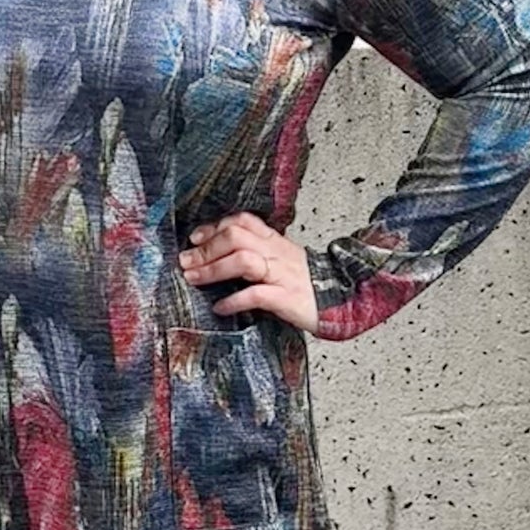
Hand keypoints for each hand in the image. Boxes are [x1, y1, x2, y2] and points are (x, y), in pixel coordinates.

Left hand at [178, 210, 318, 332]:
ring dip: (213, 269)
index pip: (242, 221)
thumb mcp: (281, 261)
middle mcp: (277, 253)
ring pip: (243, 260)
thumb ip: (256, 253)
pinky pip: (256, 295)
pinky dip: (234, 301)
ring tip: (194, 279)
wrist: (343, 299)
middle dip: (206, 249)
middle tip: (185, 263)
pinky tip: (220, 307)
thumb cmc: (307, 284)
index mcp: (275, 242)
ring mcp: (282, 274)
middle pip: (236, 237)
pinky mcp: (287, 297)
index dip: (215, 227)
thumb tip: (218, 255)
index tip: (194, 239)